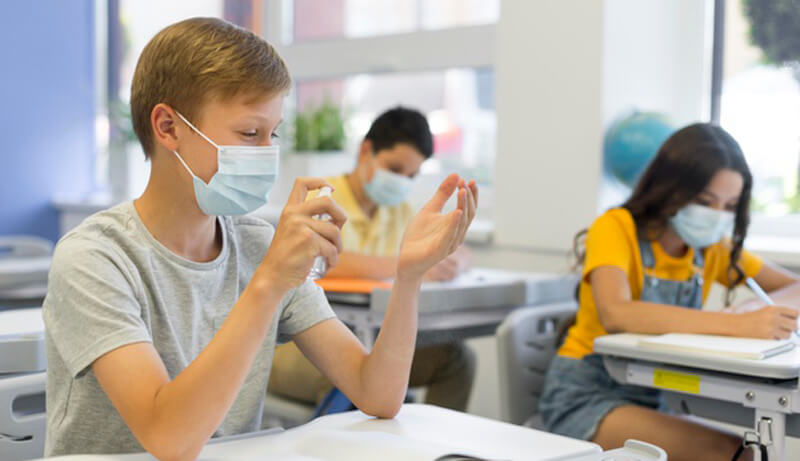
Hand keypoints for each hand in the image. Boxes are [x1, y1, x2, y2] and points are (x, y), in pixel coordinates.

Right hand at [257, 177, 346, 292]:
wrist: (273, 276)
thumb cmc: (287, 256)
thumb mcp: (292, 231)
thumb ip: (308, 220)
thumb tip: (338, 216)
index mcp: (290, 209)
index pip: (303, 183)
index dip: (320, 182)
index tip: (331, 189)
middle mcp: (294, 214)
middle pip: (328, 202)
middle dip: (341, 215)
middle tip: (339, 228)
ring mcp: (301, 227)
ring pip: (334, 231)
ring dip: (337, 246)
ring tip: (329, 255)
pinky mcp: (309, 241)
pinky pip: (332, 248)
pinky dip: (333, 259)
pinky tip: (326, 264)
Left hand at [397, 174, 477, 282]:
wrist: (406, 259)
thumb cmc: (419, 236)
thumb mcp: (429, 209)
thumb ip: (442, 194)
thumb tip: (456, 175)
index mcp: (456, 225)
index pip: (469, 209)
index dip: (472, 195)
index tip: (470, 180)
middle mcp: (457, 235)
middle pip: (468, 215)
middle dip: (468, 198)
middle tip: (465, 183)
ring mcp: (449, 244)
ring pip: (461, 225)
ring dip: (463, 207)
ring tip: (462, 191)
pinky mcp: (439, 251)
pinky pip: (449, 236)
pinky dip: (454, 224)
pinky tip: (456, 212)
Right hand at [736, 305, 798, 338]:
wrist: (735, 324)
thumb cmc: (750, 318)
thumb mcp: (765, 311)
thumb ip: (780, 314)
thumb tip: (795, 321)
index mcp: (773, 308)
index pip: (795, 313)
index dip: (794, 317)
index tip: (790, 319)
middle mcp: (773, 318)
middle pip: (794, 325)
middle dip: (791, 328)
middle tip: (784, 328)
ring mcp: (771, 328)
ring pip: (788, 335)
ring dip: (783, 335)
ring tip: (773, 332)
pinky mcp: (767, 337)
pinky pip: (779, 340)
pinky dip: (775, 339)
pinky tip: (766, 335)